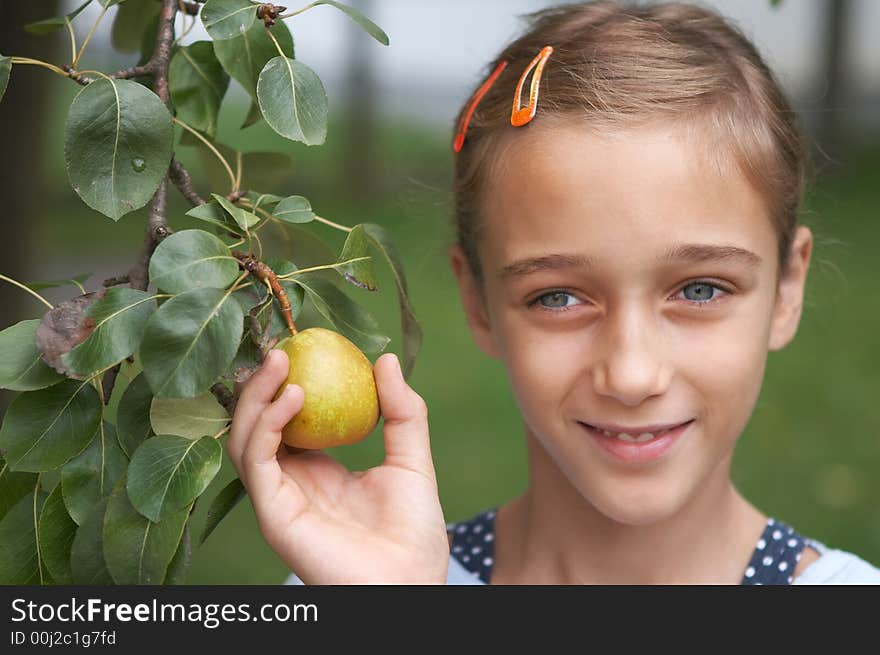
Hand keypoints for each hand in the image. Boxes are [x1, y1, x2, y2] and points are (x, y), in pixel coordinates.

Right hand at [227, 349, 449, 583]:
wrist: (412, 581)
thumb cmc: (414, 532)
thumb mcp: (411, 459)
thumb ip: (402, 412)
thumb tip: (385, 358)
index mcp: (318, 472)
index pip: (288, 422)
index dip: (286, 385)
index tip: (301, 346)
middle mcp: (292, 484)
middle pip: (258, 427)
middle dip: (262, 385)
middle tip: (282, 347)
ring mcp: (279, 500)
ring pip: (245, 440)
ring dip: (257, 398)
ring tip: (282, 363)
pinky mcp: (273, 515)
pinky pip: (257, 462)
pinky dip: (267, 426)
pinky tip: (293, 399)